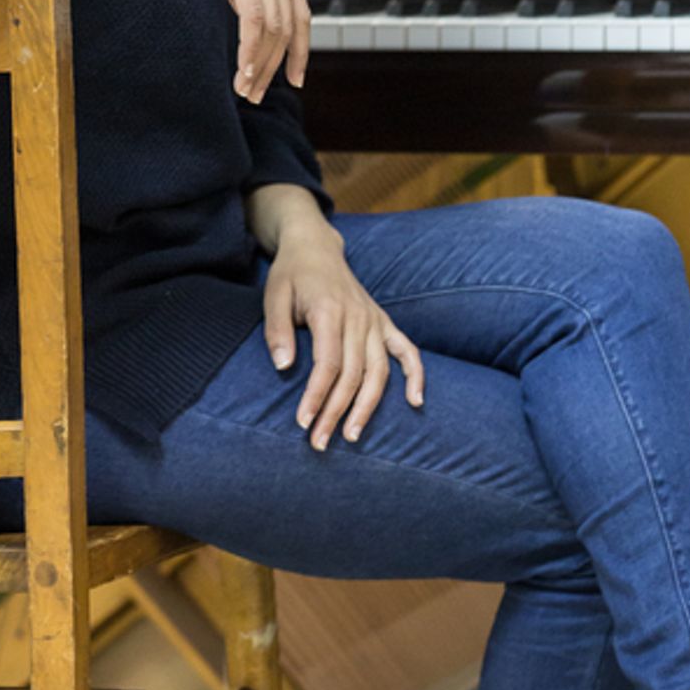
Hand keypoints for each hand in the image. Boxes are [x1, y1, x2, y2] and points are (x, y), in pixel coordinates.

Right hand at [163, 0, 308, 101]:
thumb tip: (243, 2)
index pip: (301, 14)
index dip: (301, 49)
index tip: (295, 79)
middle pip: (288, 28)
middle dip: (276, 67)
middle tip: (256, 95)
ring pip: (272, 29)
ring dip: (260, 65)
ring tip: (244, 89)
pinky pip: (253, 17)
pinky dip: (250, 48)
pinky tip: (243, 68)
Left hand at [263, 226, 423, 450]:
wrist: (315, 247)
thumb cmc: (291, 275)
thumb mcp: (273, 296)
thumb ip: (277, 331)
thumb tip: (284, 367)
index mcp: (329, 310)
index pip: (328, 363)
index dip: (317, 395)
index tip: (303, 422)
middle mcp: (357, 317)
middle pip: (353, 374)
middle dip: (336, 411)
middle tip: (319, 442)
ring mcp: (374, 320)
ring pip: (378, 370)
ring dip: (368, 407)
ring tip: (352, 436)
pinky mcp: (383, 322)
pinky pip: (406, 350)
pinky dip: (415, 375)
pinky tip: (416, 401)